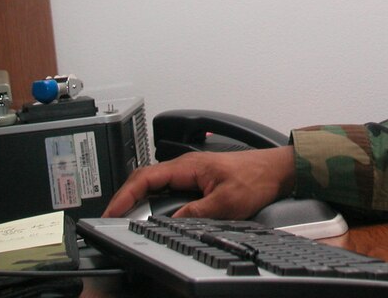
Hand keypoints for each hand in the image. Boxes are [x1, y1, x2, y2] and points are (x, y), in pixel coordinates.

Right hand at [102, 146, 296, 218]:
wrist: (276, 170)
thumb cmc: (256, 177)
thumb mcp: (226, 202)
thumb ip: (197, 212)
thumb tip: (172, 222)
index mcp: (188, 165)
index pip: (146, 177)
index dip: (126, 194)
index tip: (113, 210)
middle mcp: (186, 166)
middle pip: (145, 178)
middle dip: (125, 196)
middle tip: (111, 217)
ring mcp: (191, 172)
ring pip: (156, 182)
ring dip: (138, 197)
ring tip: (125, 215)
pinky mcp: (198, 179)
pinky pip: (168, 187)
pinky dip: (153, 198)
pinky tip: (152, 211)